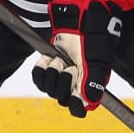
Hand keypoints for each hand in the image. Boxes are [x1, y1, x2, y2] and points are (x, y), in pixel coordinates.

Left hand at [32, 0, 123, 116]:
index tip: (74, 94)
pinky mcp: (48, 68)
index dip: (75, 104)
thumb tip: (88, 102)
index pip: (78, 109)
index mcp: (89, 88)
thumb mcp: (96, 63)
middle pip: (61, 98)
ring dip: (54, 72)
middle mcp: (74, 86)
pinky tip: (50, 59)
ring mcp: (60, 77)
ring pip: (48, 88)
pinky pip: (38, 78)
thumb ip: (93, 83)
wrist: (81, 23)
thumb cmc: (93, 42)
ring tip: (62, 59)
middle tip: (71, 66)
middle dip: (64, 80)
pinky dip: (41, 68)